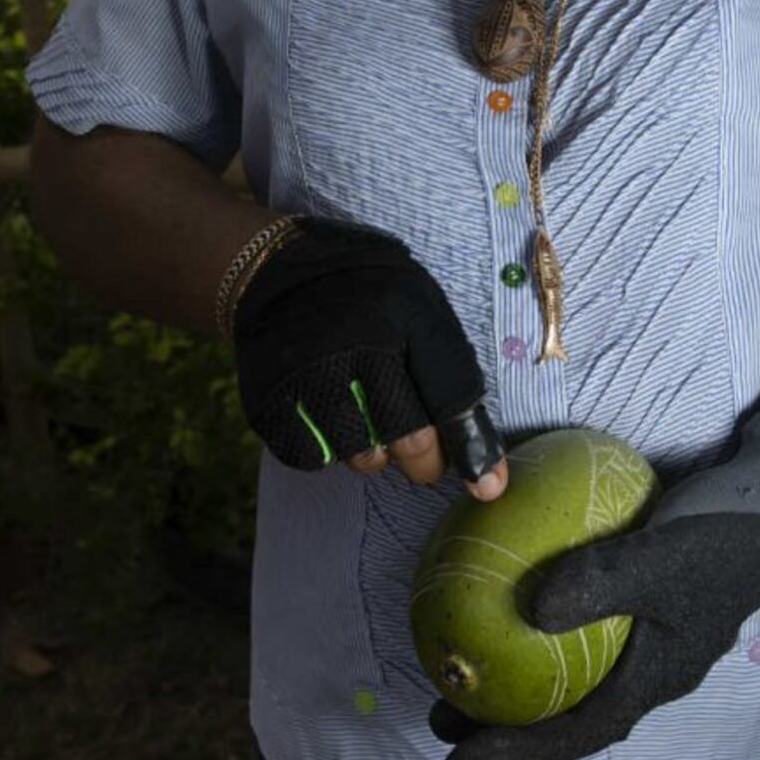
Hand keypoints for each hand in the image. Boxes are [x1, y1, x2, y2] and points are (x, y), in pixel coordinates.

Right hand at [232, 218, 505, 494]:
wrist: (281, 272)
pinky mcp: (271, 401)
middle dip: (427, 461)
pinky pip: (315, 457)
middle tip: (425, 455)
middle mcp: (358, 346)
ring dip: (376, 452)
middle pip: (411, 441)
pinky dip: (329, 448)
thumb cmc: (370, 294)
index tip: (488, 487)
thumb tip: (486, 463)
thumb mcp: (421, 307)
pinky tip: (329, 415)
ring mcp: (310, 377)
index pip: (452, 396)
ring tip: (367, 415)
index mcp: (406, 314)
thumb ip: (450, 371)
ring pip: (364, 456)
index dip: (475, 447)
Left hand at [432, 510, 759, 759]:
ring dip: (519, 669)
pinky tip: (503, 582)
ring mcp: (647, 626)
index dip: (515, 754)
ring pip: (572, 664)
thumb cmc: (723, 528)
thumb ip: (602, 582)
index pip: (577, 731)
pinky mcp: (641, 590)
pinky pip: (580, 616)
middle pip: (568, 706)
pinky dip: (540, 611)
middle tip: (442, 712)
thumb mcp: (663, 554)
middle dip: (506, 719)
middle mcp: (650, 662)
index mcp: (658, 675)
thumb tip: (529, 613)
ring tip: (461, 655)